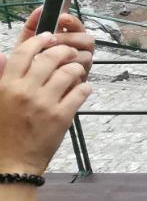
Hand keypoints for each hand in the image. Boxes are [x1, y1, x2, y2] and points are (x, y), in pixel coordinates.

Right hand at [0, 27, 92, 177]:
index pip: (24, 52)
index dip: (39, 40)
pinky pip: (80, 92)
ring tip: (78, 71)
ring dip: (77, 68)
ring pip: (68, 72)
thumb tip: (2, 55)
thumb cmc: (1, 132)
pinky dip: (85, 88)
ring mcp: (44, 103)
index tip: (49, 37)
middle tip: (69, 52)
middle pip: (50, 58)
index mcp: (6, 85)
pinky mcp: (61, 117)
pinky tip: (83, 89)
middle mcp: (25, 91)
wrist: (11, 163)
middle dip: (64, 50)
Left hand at [20, 10, 93, 78]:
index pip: (77, 25)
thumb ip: (32, 25)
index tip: (62, 17)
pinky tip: (54, 73)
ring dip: (68, 57)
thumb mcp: (27, 43)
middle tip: (52, 42)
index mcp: (68, 38)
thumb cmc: (29, 63)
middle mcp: (79, 49)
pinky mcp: (81, 80)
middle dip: (69, 39)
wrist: (27, 87)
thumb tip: (40, 8)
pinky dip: (68, 72)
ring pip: (85, 56)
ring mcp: (81, 65)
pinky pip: (81, 73)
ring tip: (50, 59)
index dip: (72, 21)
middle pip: (87, 39)